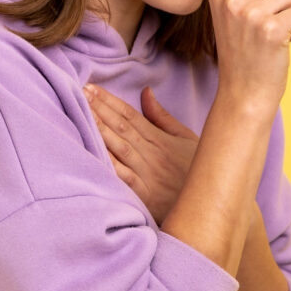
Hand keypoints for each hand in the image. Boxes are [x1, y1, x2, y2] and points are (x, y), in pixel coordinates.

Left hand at [83, 83, 198, 224]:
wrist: (211, 203)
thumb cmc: (194, 169)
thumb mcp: (185, 138)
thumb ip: (162, 116)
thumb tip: (145, 92)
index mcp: (159, 138)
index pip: (130, 115)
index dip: (109, 100)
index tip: (91, 87)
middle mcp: (151, 153)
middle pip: (121, 127)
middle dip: (99, 109)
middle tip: (79, 92)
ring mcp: (147, 174)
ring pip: (119, 148)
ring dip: (100, 129)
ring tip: (81, 113)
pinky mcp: (144, 195)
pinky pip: (123, 177)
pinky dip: (109, 164)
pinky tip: (92, 152)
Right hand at [208, 0, 290, 111]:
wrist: (243, 92)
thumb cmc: (245, 50)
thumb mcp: (244, 11)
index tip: (251, 12)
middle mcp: (232, 0)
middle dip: (278, 0)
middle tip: (261, 27)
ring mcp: (252, 14)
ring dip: (288, 16)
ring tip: (269, 37)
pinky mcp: (273, 30)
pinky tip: (279, 45)